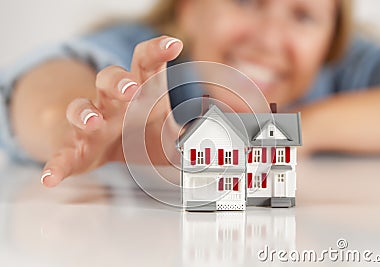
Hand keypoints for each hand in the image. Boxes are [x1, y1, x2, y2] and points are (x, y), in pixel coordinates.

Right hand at [41, 36, 182, 186]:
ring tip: (94, 122)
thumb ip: (191, 138)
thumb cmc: (139, 132)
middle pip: (109, 78)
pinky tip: (50, 177)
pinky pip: (62, 153)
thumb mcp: (168, 132)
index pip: (145, 62)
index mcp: (137, 90)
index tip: (173, 45)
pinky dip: (56, 164)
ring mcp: (90, 123)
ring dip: (85, 113)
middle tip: (130, 89)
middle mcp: (111, 102)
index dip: (156, 51)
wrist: (107, 145)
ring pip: (80, 108)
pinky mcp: (75, 148)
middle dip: (118, 82)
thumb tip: (222, 151)